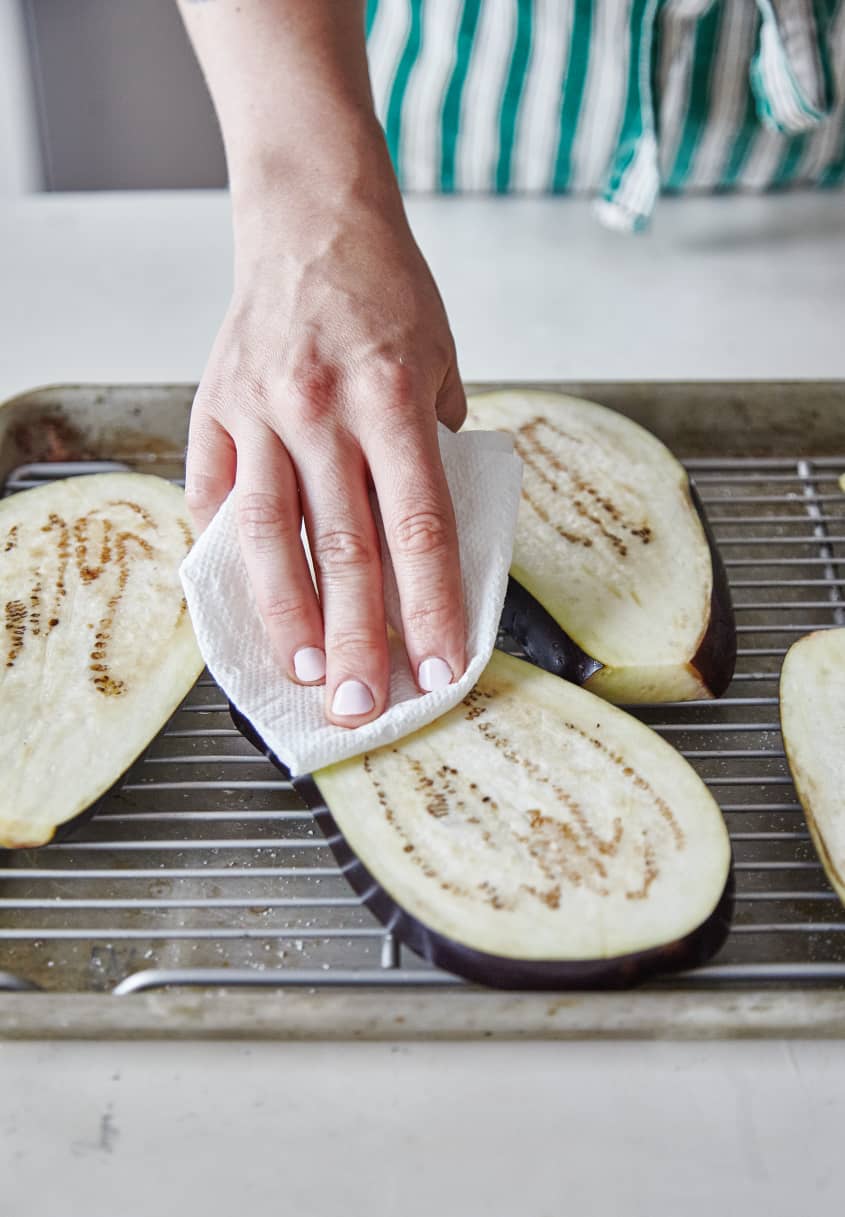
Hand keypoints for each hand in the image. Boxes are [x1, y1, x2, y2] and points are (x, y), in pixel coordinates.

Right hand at [185, 184, 466, 726]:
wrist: (310, 218)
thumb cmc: (387, 292)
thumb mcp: (443, 362)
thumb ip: (435, 451)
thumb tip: (428, 540)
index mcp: (393, 396)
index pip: (418, 528)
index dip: (431, 607)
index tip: (440, 666)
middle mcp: (322, 409)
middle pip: (345, 549)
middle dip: (357, 639)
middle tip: (361, 706)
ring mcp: (260, 411)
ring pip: (271, 534)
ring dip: (287, 615)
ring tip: (302, 673)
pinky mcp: (214, 409)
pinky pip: (214, 495)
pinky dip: (227, 555)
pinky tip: (244, 606)